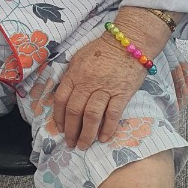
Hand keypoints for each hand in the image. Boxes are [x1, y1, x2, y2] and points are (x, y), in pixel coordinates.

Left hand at [52, 34, 150, 150]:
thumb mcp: (79, 58)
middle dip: (70, 131)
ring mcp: (105, 88)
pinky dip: (108, 128)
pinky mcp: (122, 93)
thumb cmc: (103, 50)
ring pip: (91, 116)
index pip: (61, 99)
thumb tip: (64, 95)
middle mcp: (87, 83)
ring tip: (84, 145)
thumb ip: (71, 76)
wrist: (129, 41)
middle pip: (74, 111)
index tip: (59, 129)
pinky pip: (113, 114)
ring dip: (86, 134)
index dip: (58, 117)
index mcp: (74, 74)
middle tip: (70, 143)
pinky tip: (104, 138)